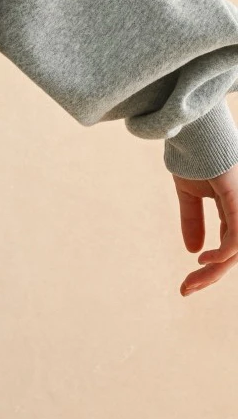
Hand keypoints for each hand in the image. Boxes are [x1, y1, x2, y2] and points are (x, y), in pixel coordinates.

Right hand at [174, 164, 237, 295]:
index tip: (186, 285)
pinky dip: (222, 251)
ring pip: (237, 251)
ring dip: (214, 271)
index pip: (228, 248)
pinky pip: (237, 235)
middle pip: (234, 254)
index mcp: (233, 208)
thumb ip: (192, 219)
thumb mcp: (188, 192)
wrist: (191, 128)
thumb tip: (192, 251)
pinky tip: (203, 260)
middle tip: (186, 290)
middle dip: (211, 277)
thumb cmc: (193, 153)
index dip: (209, 269)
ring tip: (191, 282)